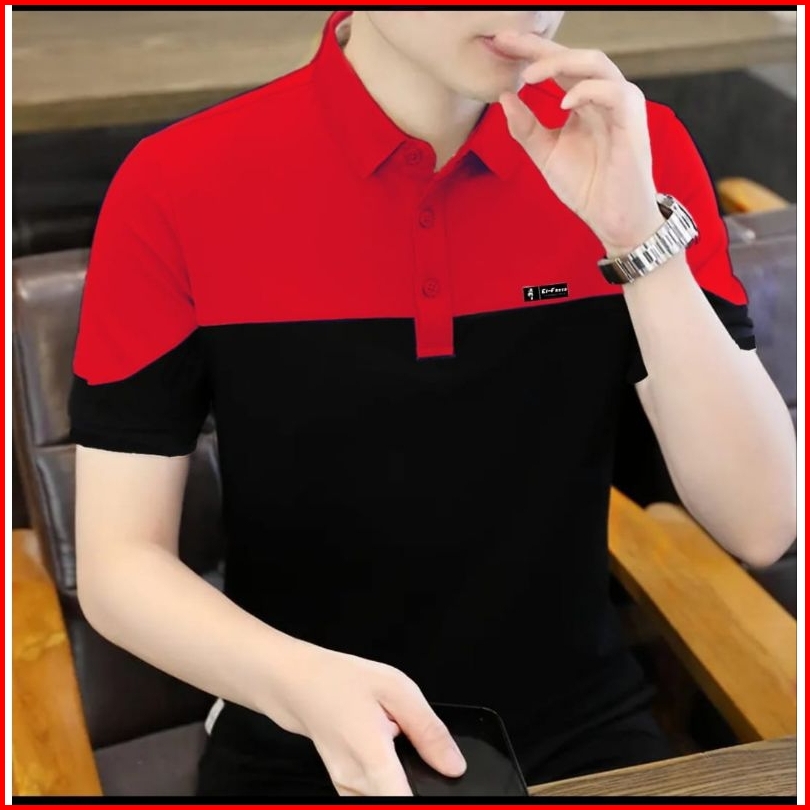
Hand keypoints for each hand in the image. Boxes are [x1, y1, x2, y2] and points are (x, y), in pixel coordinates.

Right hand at [269, 641, 465, 795]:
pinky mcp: (344, 790)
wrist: (297, 683)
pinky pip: (373, 796)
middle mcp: (357, 787)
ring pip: (385, 799)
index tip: (442, 787)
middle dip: (419, 788)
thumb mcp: (396, 689)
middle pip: (398, 803)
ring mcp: (347, 792)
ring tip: (399, 747)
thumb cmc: (342, 681)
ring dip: (402, 785)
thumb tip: (455, 765)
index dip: (429, 800)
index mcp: (374, 761)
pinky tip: (388, 756)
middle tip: (424, 757)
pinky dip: (387, 784)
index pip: (405, 805)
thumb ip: (429, 731)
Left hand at [494, 32, 665, 255]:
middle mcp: (603, 95)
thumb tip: (504, 97)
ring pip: (595, 64)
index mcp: (583, 100)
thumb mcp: (545, 155)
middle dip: (538, 47)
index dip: (529, 52)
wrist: (612, 217)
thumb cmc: (586, 186)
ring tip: (530, 74)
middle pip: (573, 56)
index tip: (499, 45)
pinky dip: (586, 92)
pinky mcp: (632, 120)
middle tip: (505, 41)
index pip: (556, 67)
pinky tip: (562, 103)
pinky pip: (612, 92)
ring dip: (561, 63)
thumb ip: (525, 127)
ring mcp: (620, 105)